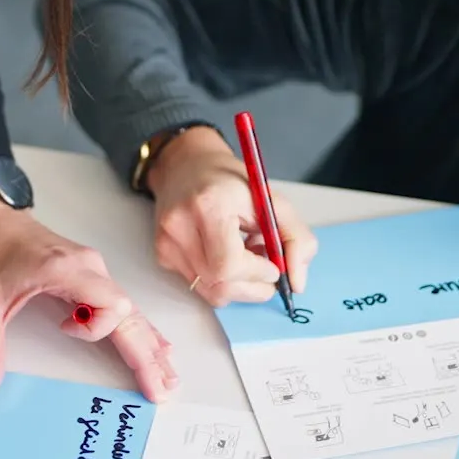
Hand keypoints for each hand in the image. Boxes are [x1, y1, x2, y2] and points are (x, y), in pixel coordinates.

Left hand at [0, 194, 176, 401]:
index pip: (111, 304)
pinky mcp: (91, 275)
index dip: (94, 327)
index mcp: (66, 269)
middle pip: (130, 314)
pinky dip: (139, 329)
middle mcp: (89, 267)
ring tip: (167, 376)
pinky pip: (123, 305)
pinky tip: (156, 346)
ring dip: (148, 344)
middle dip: (147, 354)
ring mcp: (94, 270)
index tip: (63, 327)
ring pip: (132, 311)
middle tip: (162, 389)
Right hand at [147, 127, 317, 307]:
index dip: (256, 273)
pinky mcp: (162, 254)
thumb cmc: (230, 182)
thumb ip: (296, 240)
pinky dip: (220, 280)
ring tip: (248, 259)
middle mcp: (180, 225)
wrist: (186, 166)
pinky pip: (198, 285)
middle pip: (219, 285)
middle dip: (253, 288)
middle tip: (268, 273)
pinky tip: (226, 256)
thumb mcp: (273, 201)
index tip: (273, 267)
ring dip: (238, 285)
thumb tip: (297, 283)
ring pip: (210, 292)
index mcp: (209, 205)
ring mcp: (166, 242)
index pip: (228, 264)